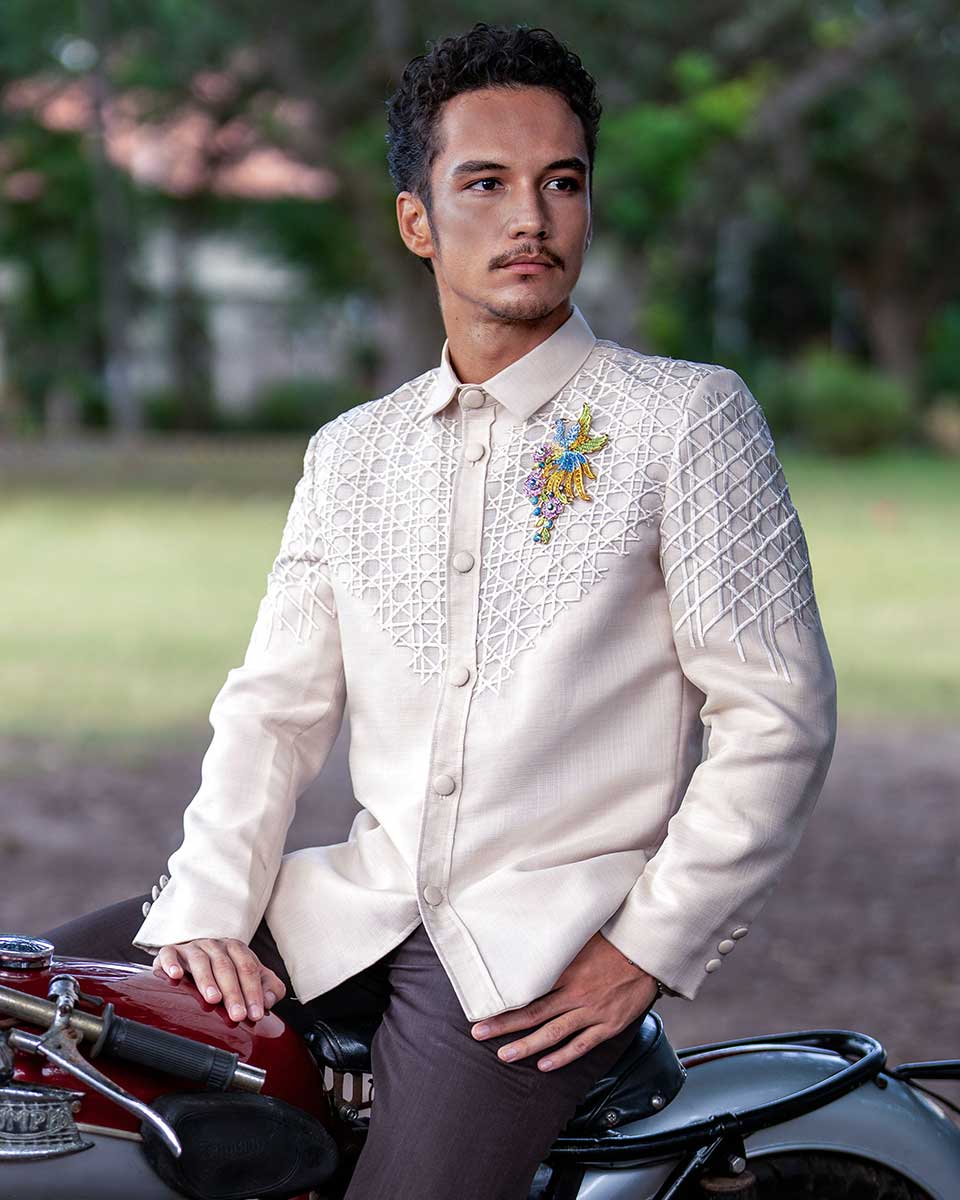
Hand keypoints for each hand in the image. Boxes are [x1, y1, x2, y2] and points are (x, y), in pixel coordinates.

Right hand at [153, 938, 286, 1022]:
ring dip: (207, 980)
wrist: (189, 957)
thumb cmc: (223, 972)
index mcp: (236, 949)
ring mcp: (192, 947)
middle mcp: (215, 945)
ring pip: (201, 961)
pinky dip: (172, 964)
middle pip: (226, 967)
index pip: (248, 969)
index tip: (256, 1014)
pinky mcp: (170, 951)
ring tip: (213, 999)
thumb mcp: (249, 977)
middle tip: (237, 1015)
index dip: (253, 992)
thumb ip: (267, 987)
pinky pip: (169, 954)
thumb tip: (269, 1001)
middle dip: (233, 992)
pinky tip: (176, 976)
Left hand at [470, 931, 658, 1072]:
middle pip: (534, 1013)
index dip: (505, 1001)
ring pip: (554, 1033)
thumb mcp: (581, 938)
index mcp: (566, 971)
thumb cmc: (614, 942)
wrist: (646, 952)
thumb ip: (557, 947)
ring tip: (505, 1054)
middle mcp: (576, 994)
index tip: (484, 1007)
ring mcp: (592, 1012)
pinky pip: (582, 1044)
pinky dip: (563, 1056)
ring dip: (527, 1045)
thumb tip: (530, 943)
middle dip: (504, 1025)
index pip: (529, 990)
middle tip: (480, 1033)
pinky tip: (545, 1065)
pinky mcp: (608, 1025)